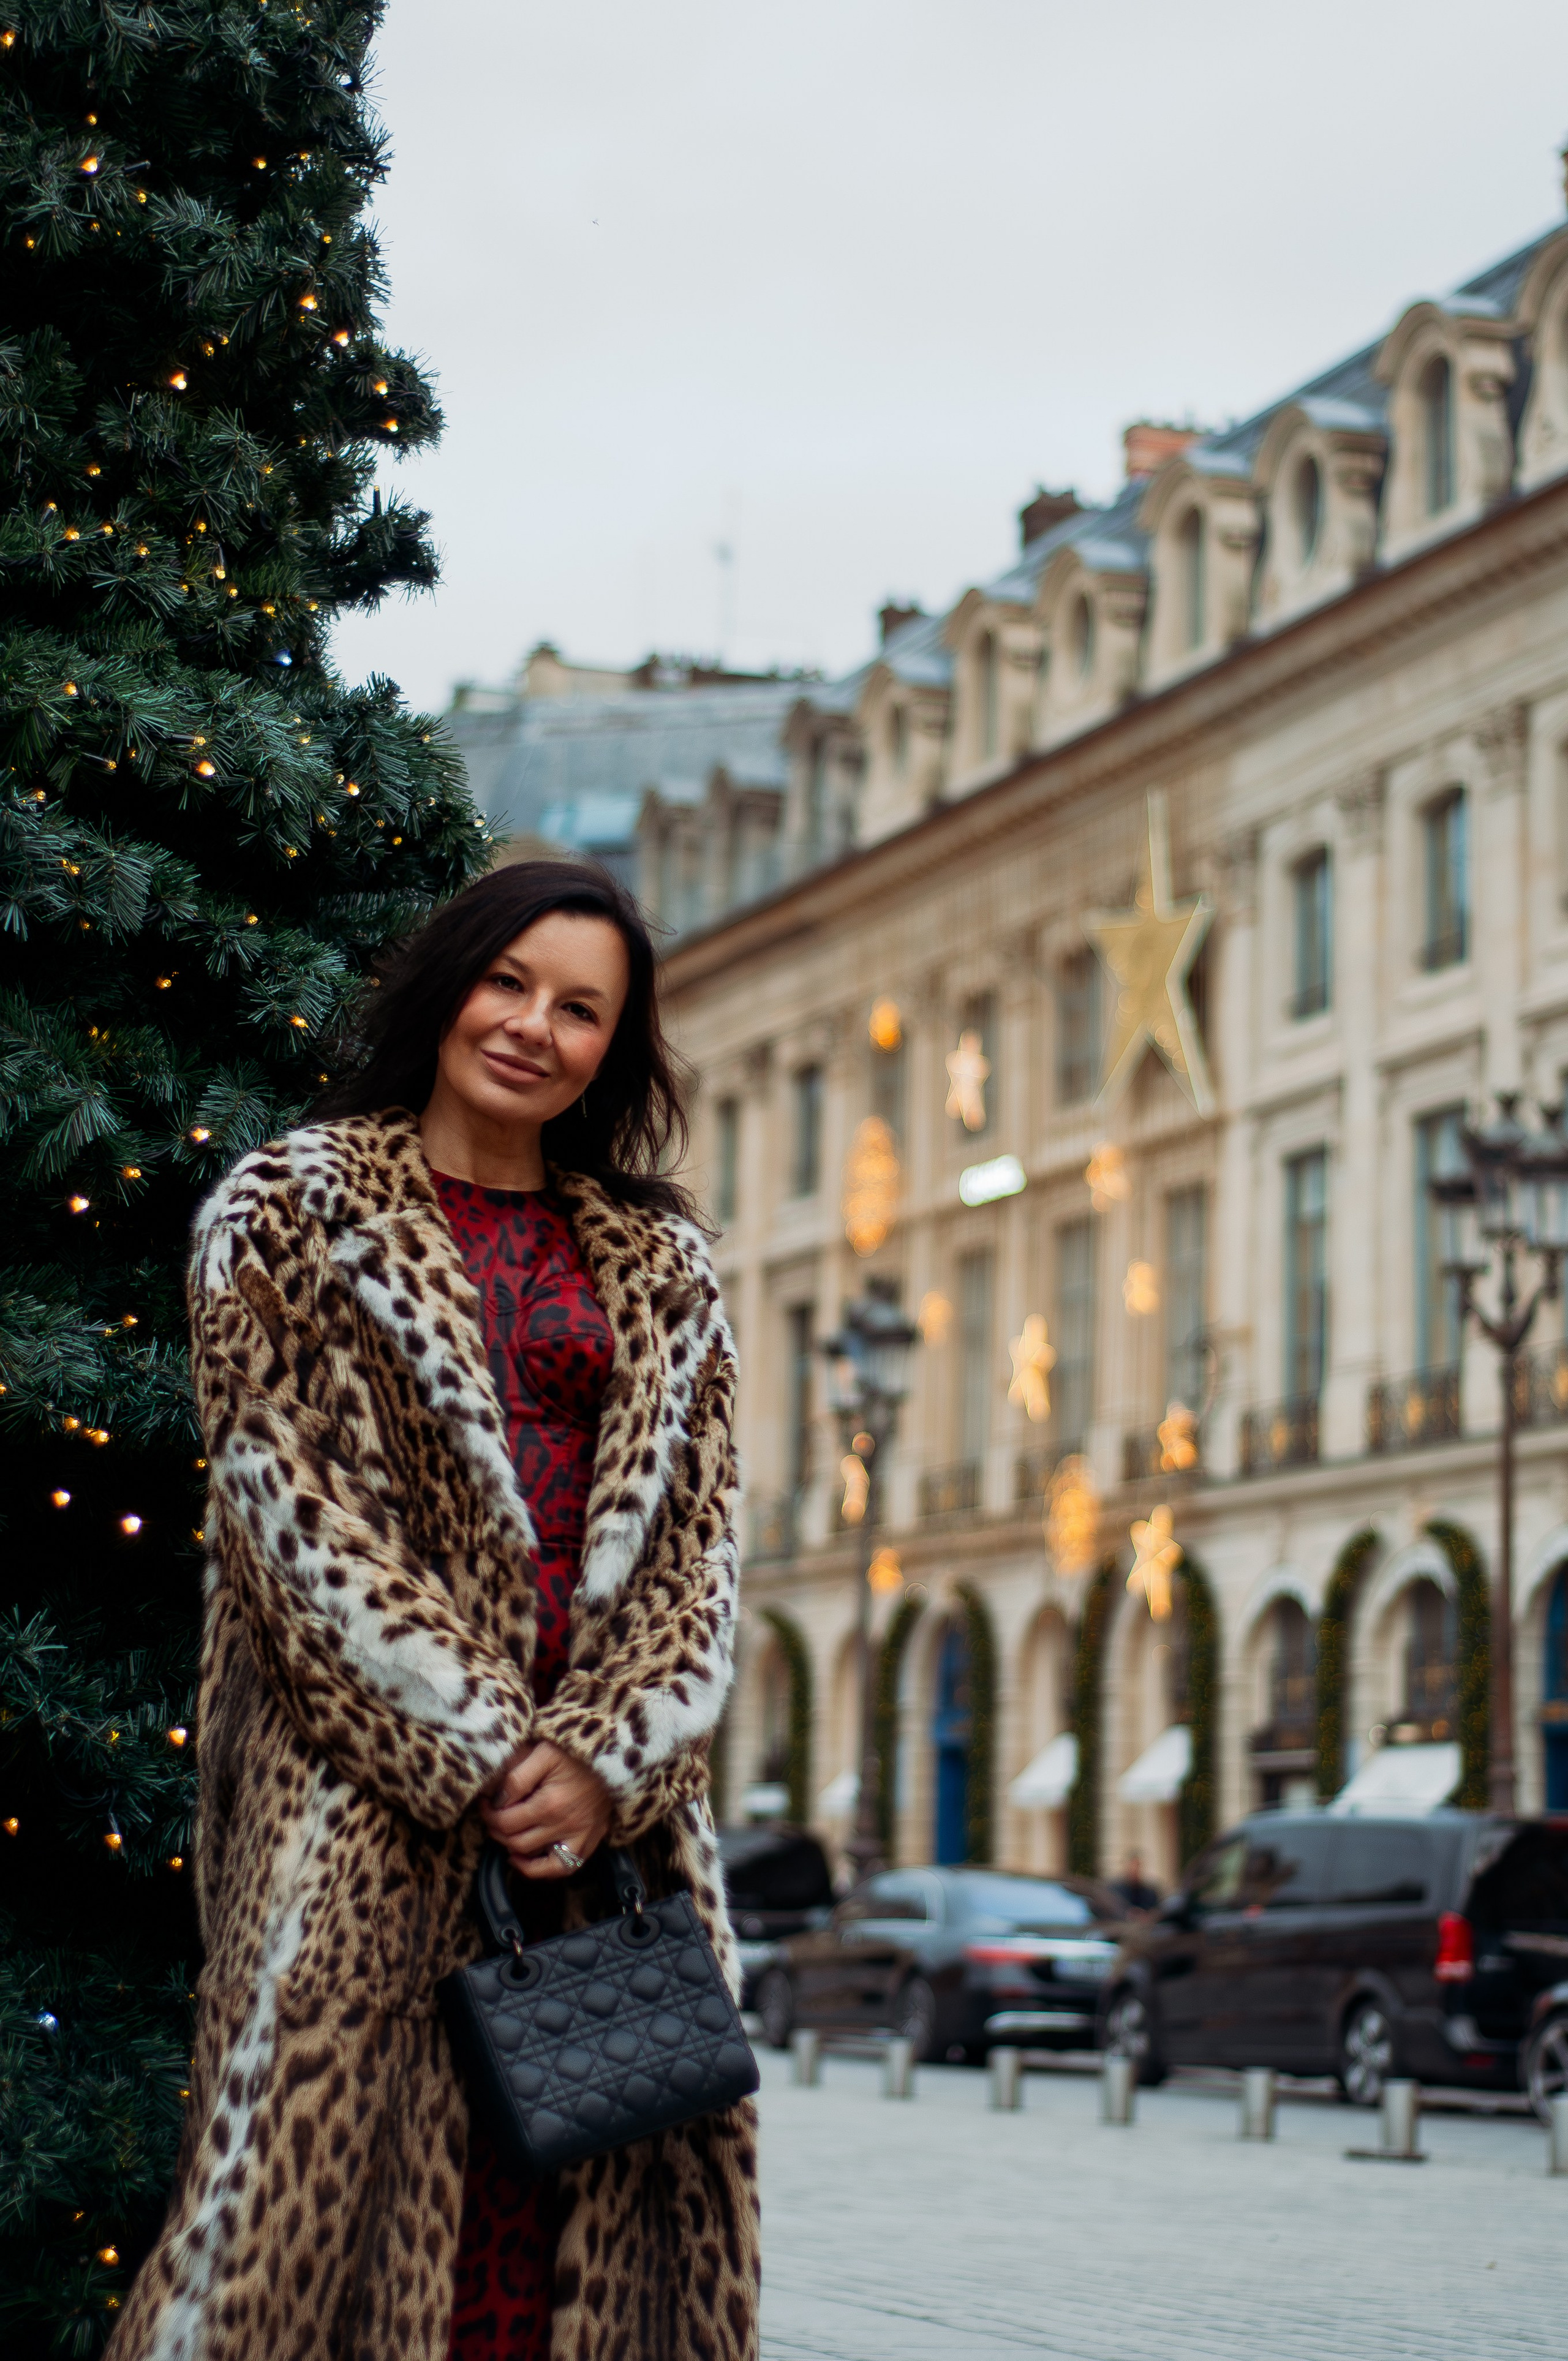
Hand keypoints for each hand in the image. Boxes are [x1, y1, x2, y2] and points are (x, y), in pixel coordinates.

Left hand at [481, 1740, 611, 1877]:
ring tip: (506, 1834)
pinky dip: (542, 1870)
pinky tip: (525, 1859)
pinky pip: (564, 1868)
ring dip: (513, 1849)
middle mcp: (564, 1825)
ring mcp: (579, 1836)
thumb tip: (496, 1799)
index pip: (505, 1822)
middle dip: (497, 1830)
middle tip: (492, 1815)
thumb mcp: (544, 1753)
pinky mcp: (591, 1840)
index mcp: (550, 1803)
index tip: (485, 1802)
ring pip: (536, 1860)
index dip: (488, 1814)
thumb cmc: (576, 1751)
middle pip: (516, 1841)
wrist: (615, 1754)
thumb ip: (518, 1777)